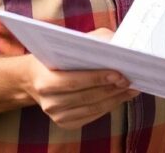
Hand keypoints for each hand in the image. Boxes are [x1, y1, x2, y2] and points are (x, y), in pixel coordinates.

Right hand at [22, 28, 138, 128]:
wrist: (33, 78)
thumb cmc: (56, 57)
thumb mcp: (68, 44)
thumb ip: (92, 41)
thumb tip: (118, 45)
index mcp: (45, 81)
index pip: (74, 82)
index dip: (98, 79)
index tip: (119, 74)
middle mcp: (50, 103)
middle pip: (86, 97)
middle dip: (111, 89)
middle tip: (131, 80)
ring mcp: (57, 116)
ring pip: (92, 109)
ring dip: (115, 99)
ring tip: (132, 89)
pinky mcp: (66, 124)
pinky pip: (92, 117)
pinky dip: (109, 106)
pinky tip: (121, 97)